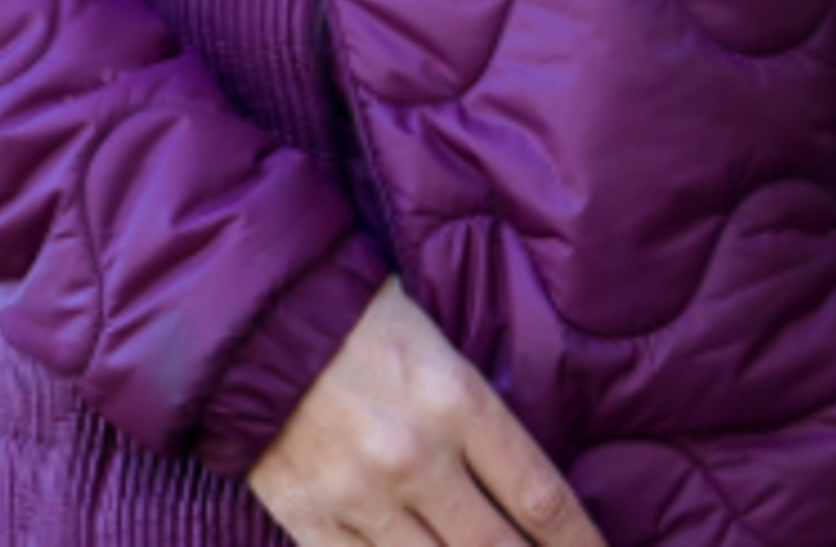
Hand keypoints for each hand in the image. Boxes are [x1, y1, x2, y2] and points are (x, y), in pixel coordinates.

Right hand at [246, 274, 609, 546]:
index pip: (541, 497)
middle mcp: (416, 455)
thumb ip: (479, 415)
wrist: (254, 313)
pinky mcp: (312, 520)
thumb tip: (526, 489)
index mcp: (456, 398)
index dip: (581, 546)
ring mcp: (361, 494)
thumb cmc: (358, 316)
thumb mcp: (436, 343)